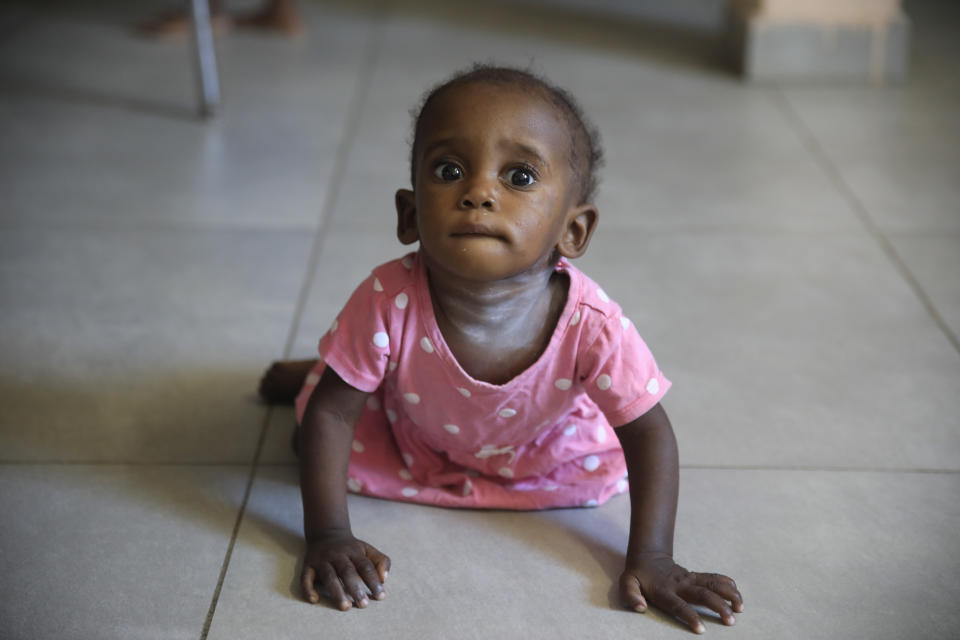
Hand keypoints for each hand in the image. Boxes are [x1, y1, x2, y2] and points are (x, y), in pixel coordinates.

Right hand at [301, 530, 390, 609]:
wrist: (326, 533)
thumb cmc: (351, 548)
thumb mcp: (368, 549)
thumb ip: (381, 561)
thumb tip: (384, 579)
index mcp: (354, 551)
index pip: (366, 566)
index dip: (373, 581)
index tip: (381, 596)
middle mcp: (337, 555)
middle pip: (347, 571)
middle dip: (356, 588)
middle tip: (363, 605)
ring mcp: (322, 560)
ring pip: (329, 576)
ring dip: (337, 592)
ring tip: (345, 607)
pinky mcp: (308, 565)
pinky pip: (306, 577)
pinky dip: (308, 589)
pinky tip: (314, 600)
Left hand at [619, 553, 742, 633]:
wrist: (648, 557)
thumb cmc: (638, 576)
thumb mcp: (627, 583)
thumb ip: (631, 594)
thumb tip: (640, 606)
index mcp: (664, 591)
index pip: (678, 605)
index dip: (689, 616)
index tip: (701, 629)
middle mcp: (680, 584)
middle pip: (702, 594)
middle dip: (718, 606)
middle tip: (731, 620)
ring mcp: (690, 578)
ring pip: (712, 584)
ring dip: (727, 594)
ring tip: (740, 607)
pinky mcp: (696, 576)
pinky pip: (713, 578)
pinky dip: (726, 584)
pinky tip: (737, 594)